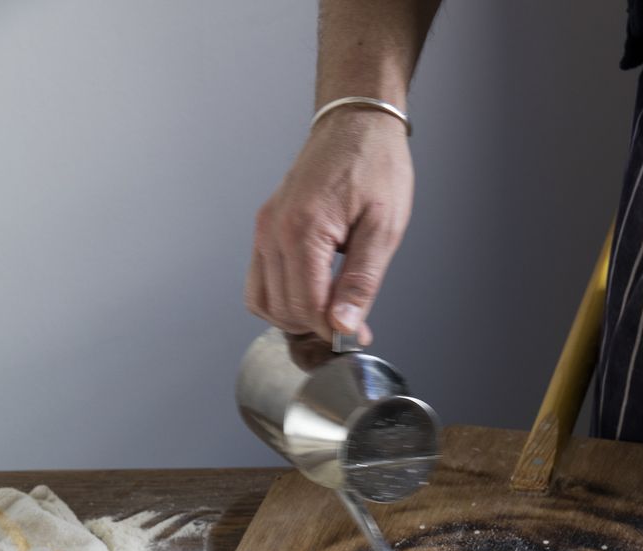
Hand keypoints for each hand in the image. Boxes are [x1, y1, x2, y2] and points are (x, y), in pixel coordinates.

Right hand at [245, 111, 413, 344]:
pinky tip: (311, 295)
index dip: (333, 332)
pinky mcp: (265, 228)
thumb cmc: (375, 164)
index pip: (306, 307)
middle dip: (316, 328)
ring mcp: (265, 229)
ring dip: (295, 317)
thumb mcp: (383, 228)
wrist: (357, 121)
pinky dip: (280, 299)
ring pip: (264, 301)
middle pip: (283, 309)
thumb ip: (361, 282)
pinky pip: (259, 281)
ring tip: (331, 311)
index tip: (357, 336)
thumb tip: (344, 326)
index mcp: (303, 229)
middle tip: (350, 326)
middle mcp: (274, 230)